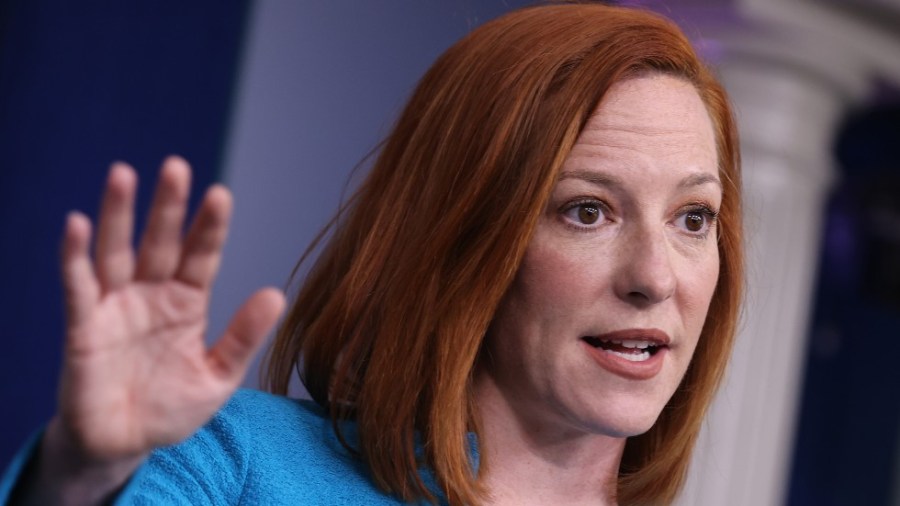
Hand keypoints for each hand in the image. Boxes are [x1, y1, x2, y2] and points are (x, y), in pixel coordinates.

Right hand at [54, 156, 284, 463]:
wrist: (123, 446)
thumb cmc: (170, 408)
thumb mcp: (217, 377)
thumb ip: (243, 337)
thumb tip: (276, 293)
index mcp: (187, 303)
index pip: (201, 257)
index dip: (209, 227)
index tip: (221, 194)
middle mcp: (151, 295)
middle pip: (160, 242)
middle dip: (167, 206)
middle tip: (176, 166)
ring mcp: (116, 307)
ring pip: (116, 252)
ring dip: (117, 214)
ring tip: (123, 174)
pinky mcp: (83, 327)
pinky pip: (78, 287)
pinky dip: (75, 257)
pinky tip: (78, 224)